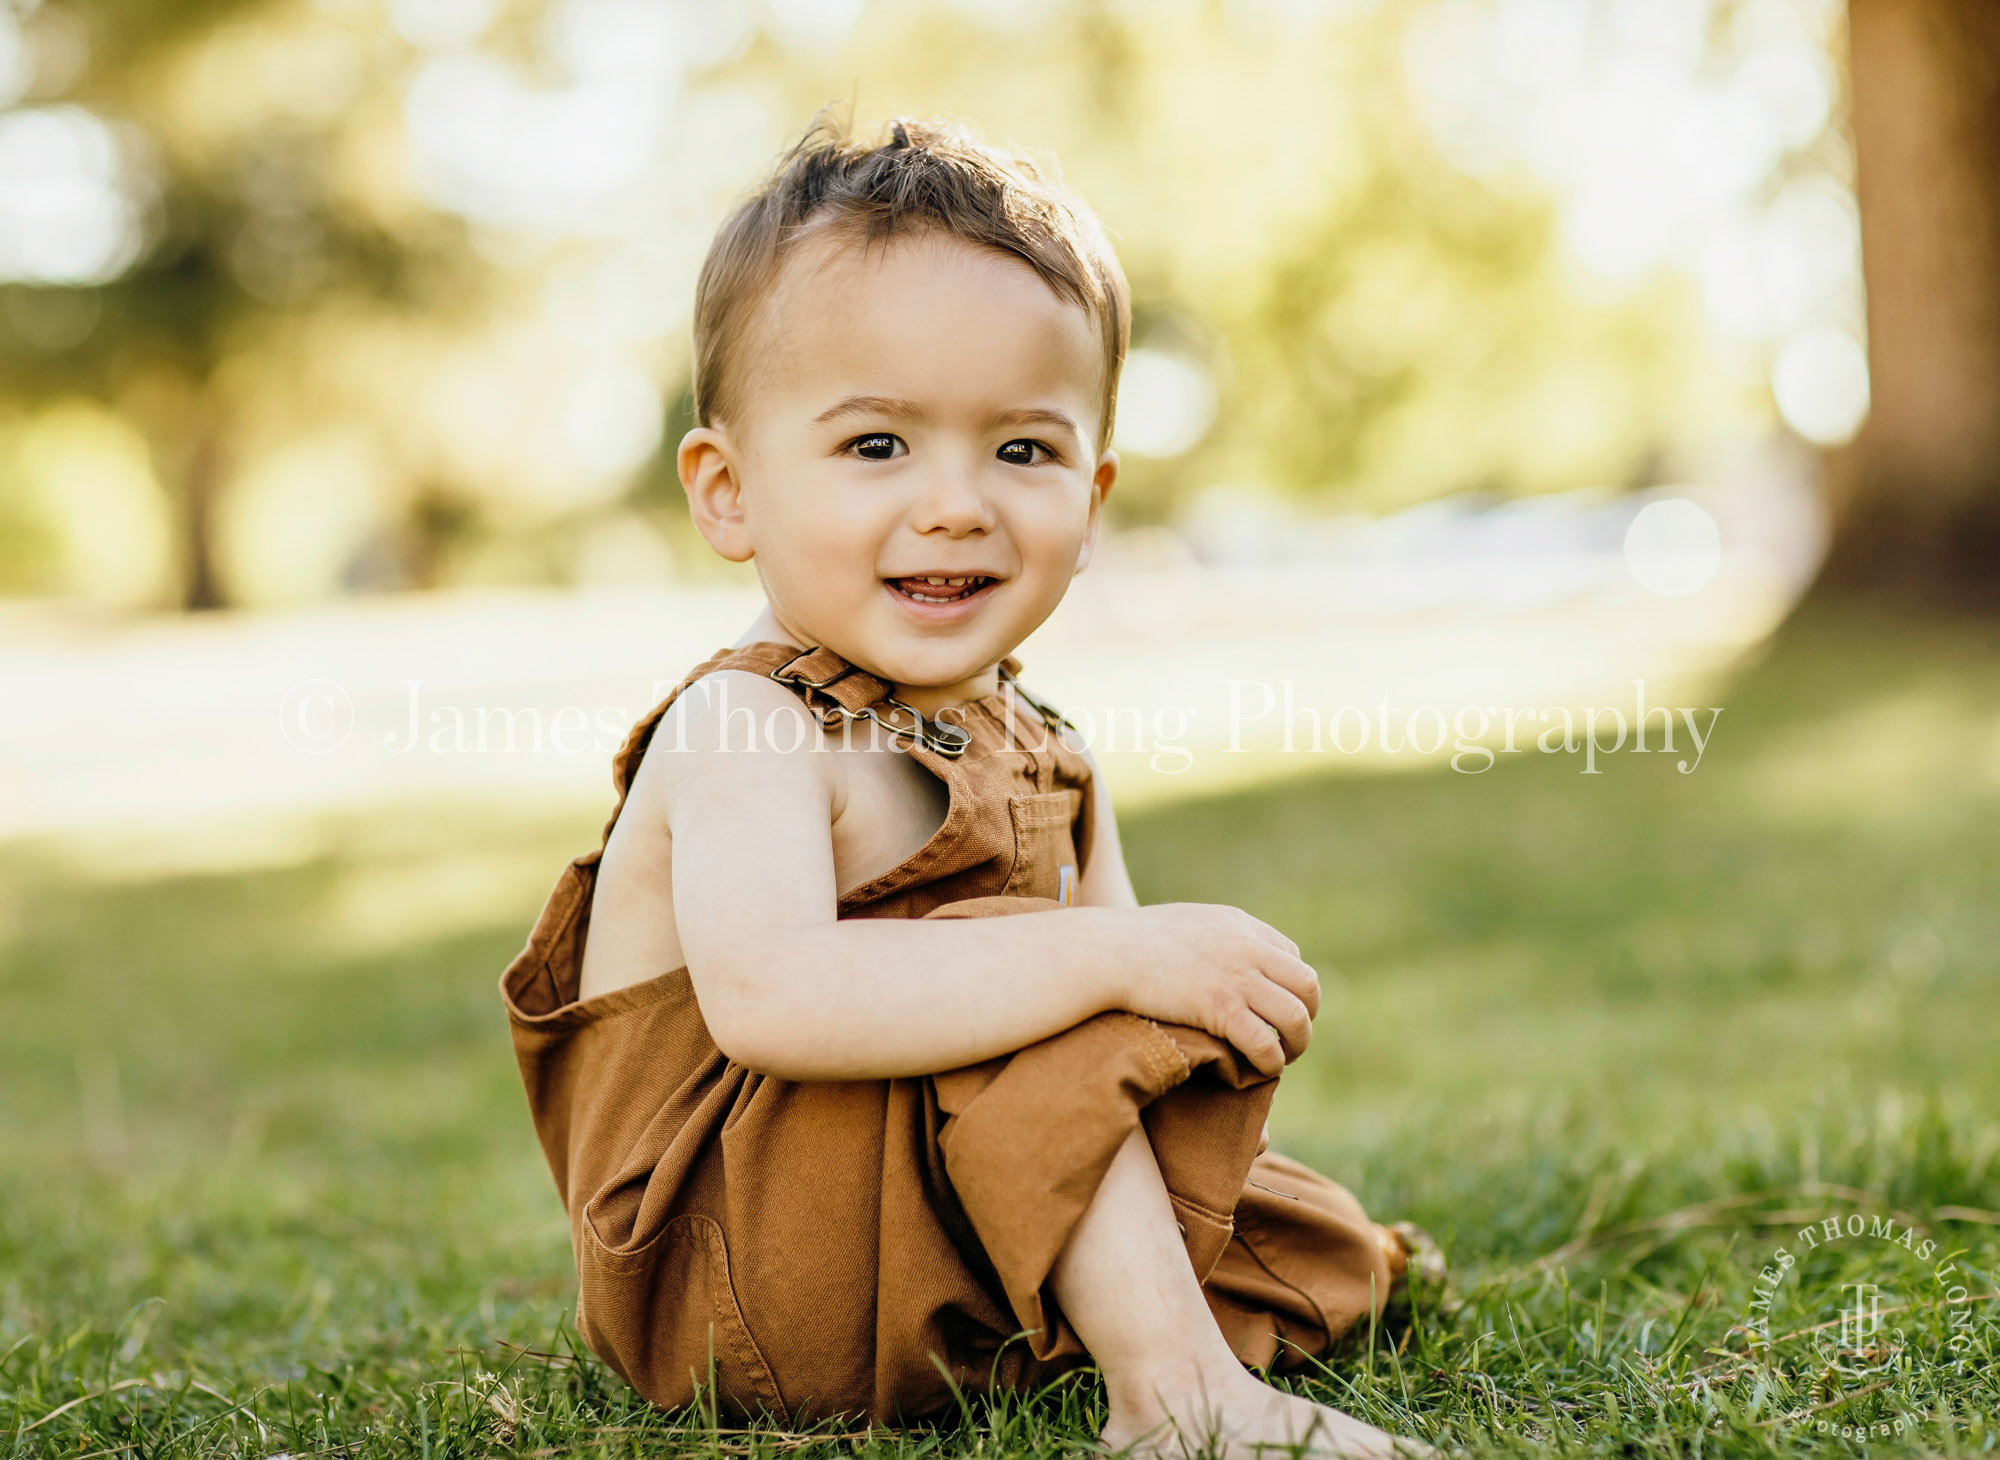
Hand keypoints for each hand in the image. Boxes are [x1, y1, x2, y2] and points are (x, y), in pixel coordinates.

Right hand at [1120, 902, 1320, 1075]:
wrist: (1105, 951)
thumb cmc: (1130, 942)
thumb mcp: (1183, 924)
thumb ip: (1210, 938)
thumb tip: (1213, 958)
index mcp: (1239, 925)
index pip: (1292, 957)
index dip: (1290, 988)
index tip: (1275, 1009)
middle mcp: (1247, 948)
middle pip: (1306, 985)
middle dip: (1306, 1016)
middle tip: (1288, 1039)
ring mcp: (1237, 977)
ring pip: (1296, 1017)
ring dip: (1297, 1044)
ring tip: (1281, 1059)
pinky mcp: (1221, 1007)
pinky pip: (1266, 1043)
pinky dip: (1271, 1062)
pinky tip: (1259, 1069)